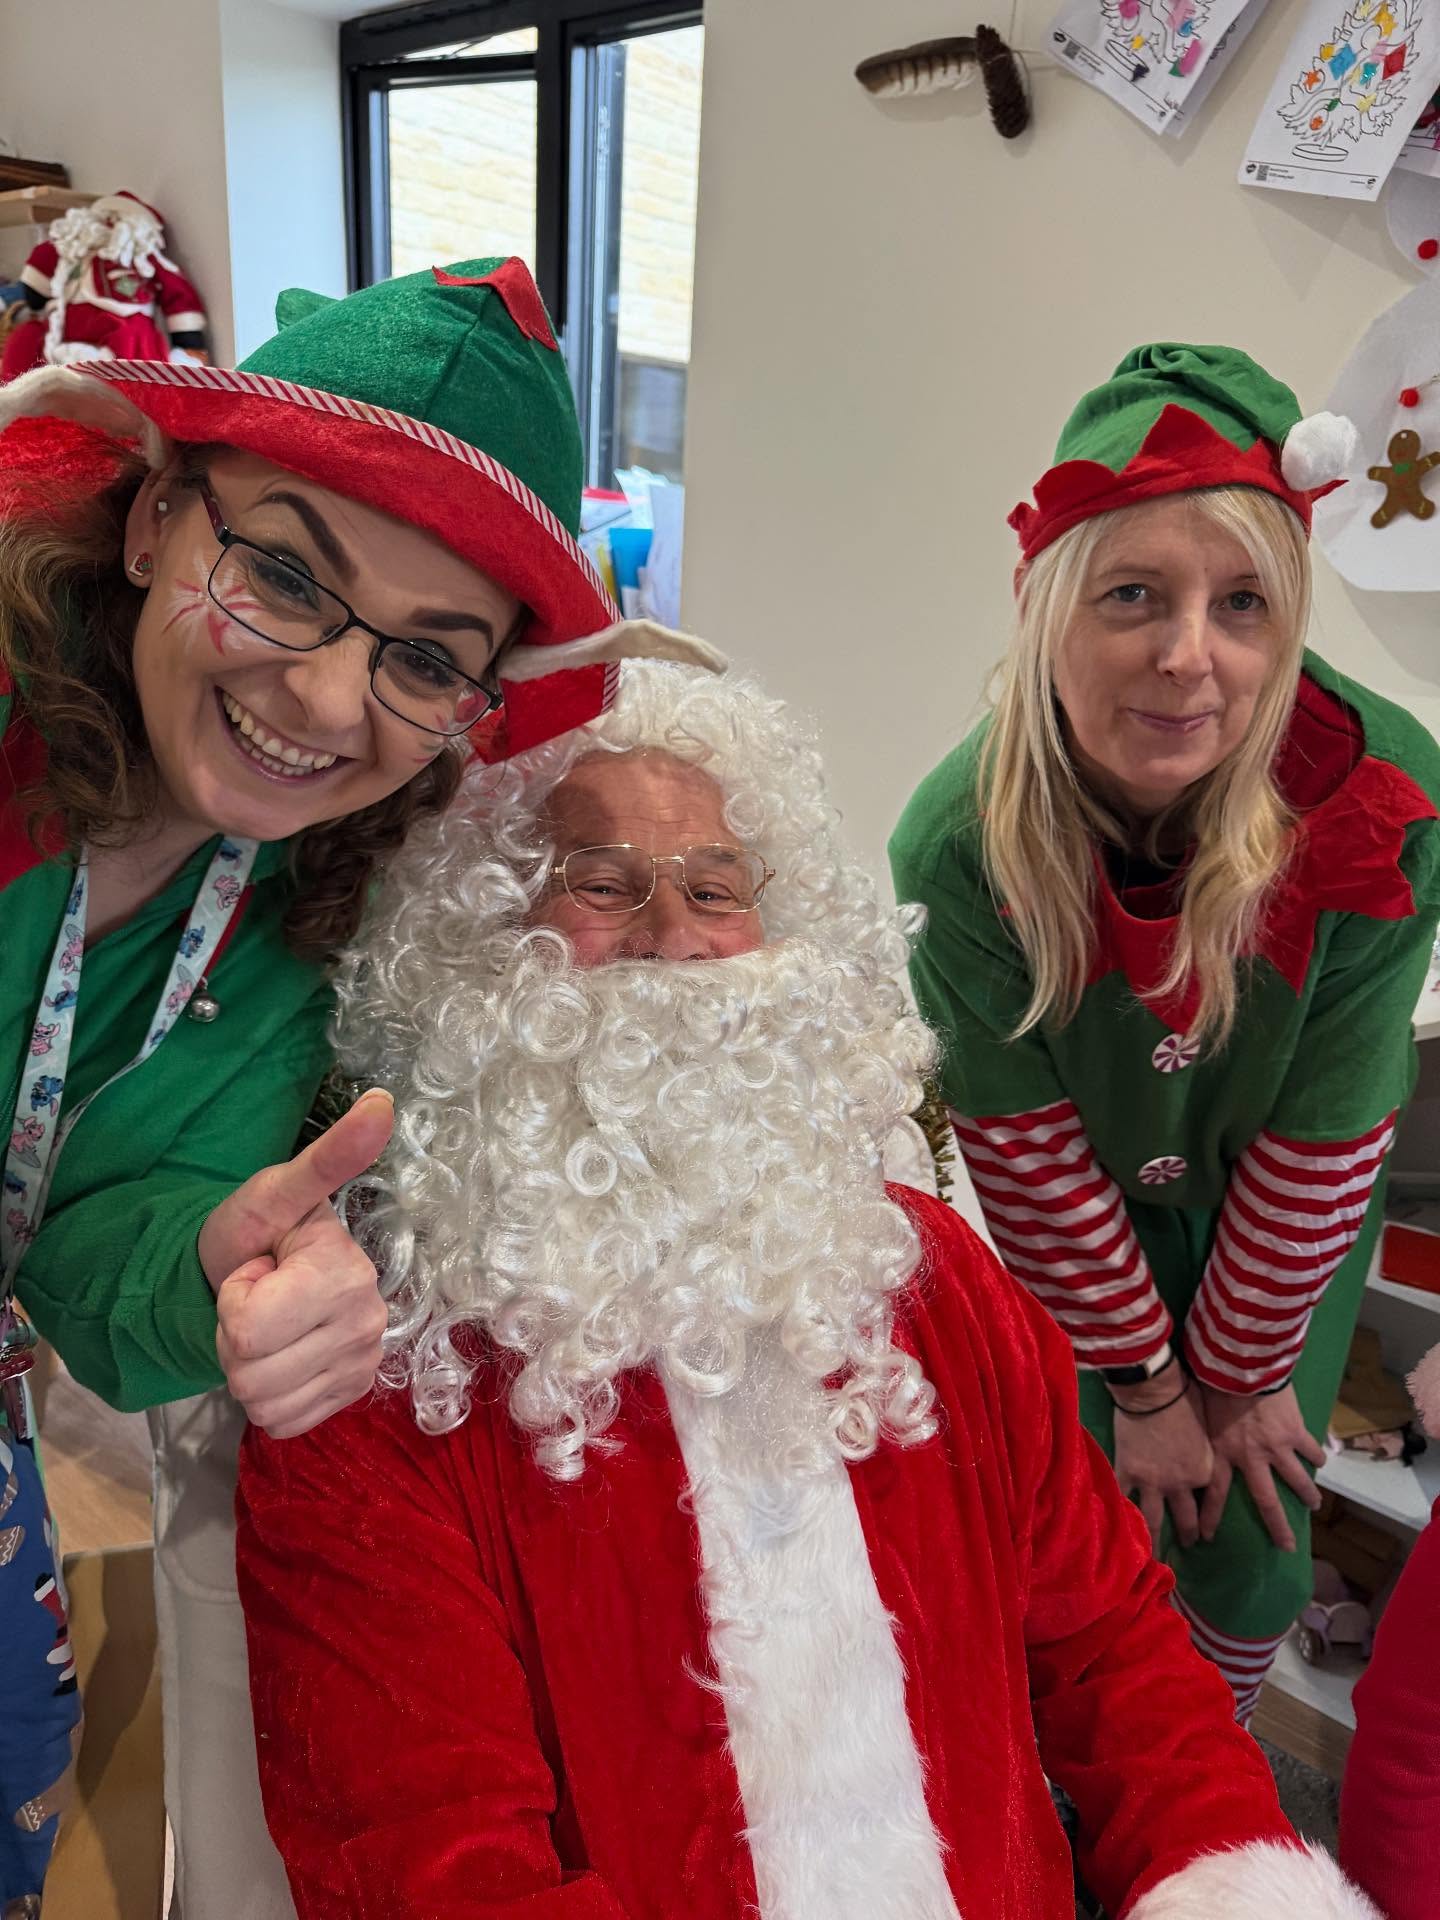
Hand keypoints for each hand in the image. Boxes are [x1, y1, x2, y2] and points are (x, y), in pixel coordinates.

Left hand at [201, 1090, 393, 1438]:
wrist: (252, 1270)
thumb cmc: (258, 1228)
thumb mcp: (275, 1190)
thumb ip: (328, 1157)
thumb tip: (381, 1102)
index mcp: (348, 1274)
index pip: (249, 1329)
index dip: (236, 1299)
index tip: (259, 1267)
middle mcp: (369, 1322)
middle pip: (253, 1374)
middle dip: (237, 1338)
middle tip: (258, 1298)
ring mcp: (364, 1364)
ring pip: (263, 1404)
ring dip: (248, 1368)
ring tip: (267, 1324)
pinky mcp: (351, 1395)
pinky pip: (282, 1424)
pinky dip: (268, 1397)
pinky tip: (282, 1355)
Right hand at [1111, 1363, 1213, 1553]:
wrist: (1154, 1390)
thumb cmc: (1187, 1399)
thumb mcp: (1207, 1428)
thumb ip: (1205, 1451)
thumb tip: (1202, 1455)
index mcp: (1204, 1472)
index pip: (1209, 1498)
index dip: (1207, 1514)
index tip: (1206, 1531)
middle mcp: (1181, 1484)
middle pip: (1186, 1518)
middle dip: (1187, 1535)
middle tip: (1187, 1545)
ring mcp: (1153, 1482)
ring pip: (1154, 1519)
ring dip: (1155, 1539)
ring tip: (1154, 1554)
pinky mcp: (1128, 1472)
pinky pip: (1124, 1499)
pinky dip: (1121, 1513)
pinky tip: (1119, 1528)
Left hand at [1199, 1382, 1325, 1552]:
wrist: (1240, 1365)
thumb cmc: (1212, 1383)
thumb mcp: (1197, 1413)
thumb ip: (1198, 1433)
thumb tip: (1184, 1440)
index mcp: (1221, 1453)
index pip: (1214, 1493)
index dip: (1210, 1516)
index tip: (1207, 1538)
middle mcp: (1250, 1457)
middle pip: (1266, 1501)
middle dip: (1277, 1526)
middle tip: (1288, 1546)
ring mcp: (1276, 1447)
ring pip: (1296, 1480)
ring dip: (1307, 1494)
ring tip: (1315, 1505)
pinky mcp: (1295, 1432)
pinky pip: (1310, 1449)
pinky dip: (1317, 1456)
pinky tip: (1322, 1462)